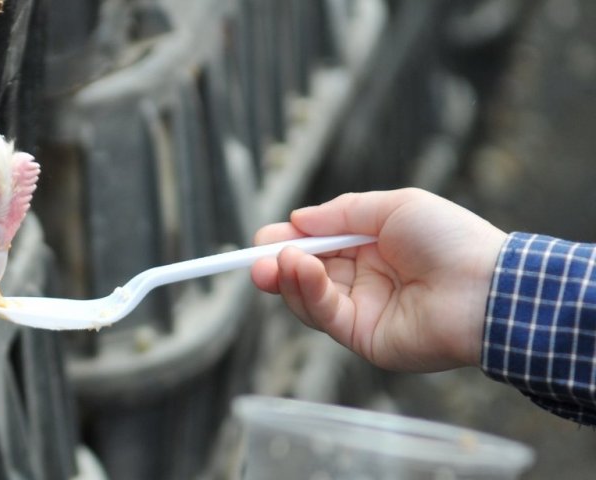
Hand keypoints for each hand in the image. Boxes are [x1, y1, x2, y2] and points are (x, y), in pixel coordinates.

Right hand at [251, 188, 505, 371]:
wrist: (486, 287)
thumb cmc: (449, 238)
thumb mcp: (393, 207)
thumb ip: (342, 213)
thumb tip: (299, 218)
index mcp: (370, 248)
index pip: (318, 246)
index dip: (289, 242)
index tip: (262, 239)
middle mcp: (362, 280)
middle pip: (306, 275)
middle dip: (277, 265)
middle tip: (255, 259)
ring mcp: (362, 310)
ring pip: (309, 297)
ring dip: (290, 278)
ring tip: (281, 260)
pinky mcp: (363, 337)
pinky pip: (325, 316)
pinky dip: (308, 293)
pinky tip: (301, 270)